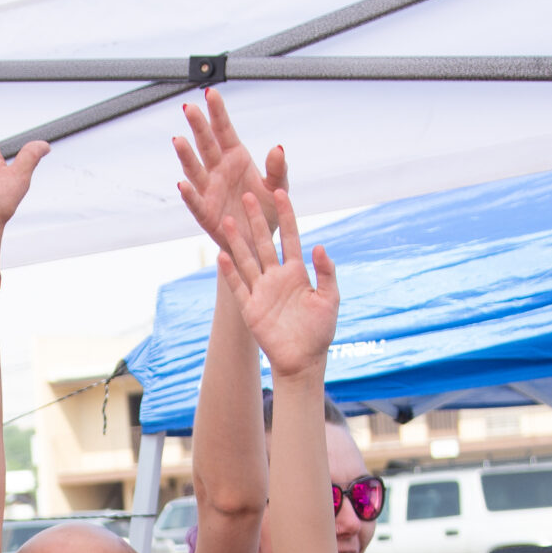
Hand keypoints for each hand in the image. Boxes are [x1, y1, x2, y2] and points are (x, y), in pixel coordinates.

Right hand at [173, 88, 286, 251]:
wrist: (260, 241)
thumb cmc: (268, 210)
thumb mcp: (278, 187)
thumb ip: (277, 168)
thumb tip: (278, 147)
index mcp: (236, 158)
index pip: (224, 130)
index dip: (217, 112)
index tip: (210, 93)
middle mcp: (218, 170)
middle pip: (206, 144)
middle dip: (198, 126)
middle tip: (189, 108)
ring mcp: (210, 190)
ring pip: (195, 170)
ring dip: (186, 156)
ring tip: (178, 141)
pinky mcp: (206, 214)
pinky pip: (196, 202)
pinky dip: (189, 194)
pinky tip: (182, 185)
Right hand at [214, 190, 336, 382]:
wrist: (304, 361)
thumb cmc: (320, 331)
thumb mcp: (330, 298)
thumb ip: (326, 272)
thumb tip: (319, 245)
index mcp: (297, 272)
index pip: (290, 237)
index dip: (286, 215)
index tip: (280, 192)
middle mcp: (277, 277)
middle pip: (265, 243)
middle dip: (257, 220)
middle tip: (249, 195)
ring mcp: (262, 291)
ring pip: (247, 260)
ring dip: (238, 241)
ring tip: (229, 220)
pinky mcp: (250, 308)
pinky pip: (238, 286)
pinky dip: (230, 272)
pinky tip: (221, 255)